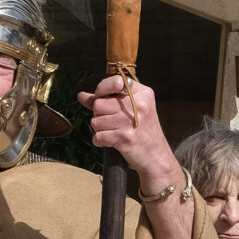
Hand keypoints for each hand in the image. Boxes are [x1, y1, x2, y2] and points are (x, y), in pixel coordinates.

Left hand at [79, 74, 179, 196]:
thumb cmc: (143, 132)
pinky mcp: (125, 137)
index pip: (114, 81)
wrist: (157, 157)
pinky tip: (110, 141)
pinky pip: (98, 136)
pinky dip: (100, 141)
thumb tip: (82, 96)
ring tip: (113, 132)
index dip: (102, 90)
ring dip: (100, 129)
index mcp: (143, 93)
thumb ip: (107, 99)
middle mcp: (139, 105)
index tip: (103, 98)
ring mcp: (131, 121)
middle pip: (99, 103)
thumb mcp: (132, 110)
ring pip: (96, 121)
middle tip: (112, 121)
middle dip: (100, 114)